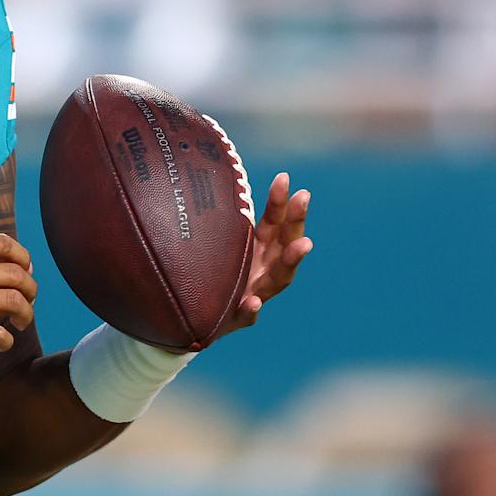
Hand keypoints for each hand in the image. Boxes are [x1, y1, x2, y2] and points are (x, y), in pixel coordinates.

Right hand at [0, 233, 35, 355]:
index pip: (2, 243)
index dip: (22, 256)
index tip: (25, 269)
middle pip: (15, 274)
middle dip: (30, 288)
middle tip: (27, 299)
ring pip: (13, 302)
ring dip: (25, 313)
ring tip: (20, 321)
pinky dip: (7, 340)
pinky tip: (2, 341)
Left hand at [218, 172, 312, 338]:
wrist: (192, 318)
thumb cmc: (209, 273)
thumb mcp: (215, 246)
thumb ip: (217, 223)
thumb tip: (204, 178)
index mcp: (258, 248)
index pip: (273, 221)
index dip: (279, 201)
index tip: (284, 178)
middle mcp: (263, 269)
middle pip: (284, 242)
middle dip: (295, 220)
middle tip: (304, 197)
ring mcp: (255, 292)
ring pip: (279, 277)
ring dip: (291, 260)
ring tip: (303, 244)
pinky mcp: (238, 317)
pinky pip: (247, 315)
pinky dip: (252, 309)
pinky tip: (254, 301)